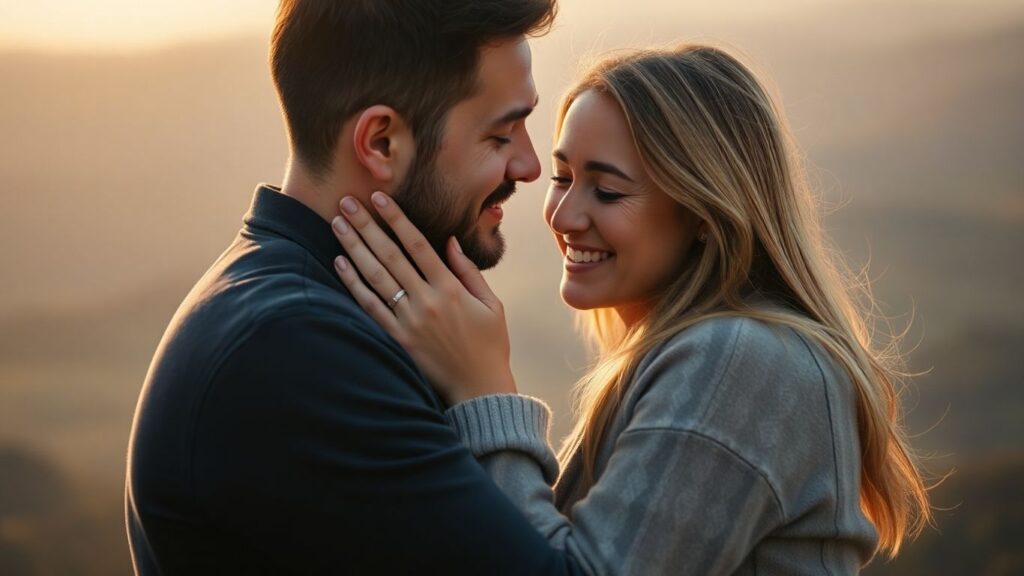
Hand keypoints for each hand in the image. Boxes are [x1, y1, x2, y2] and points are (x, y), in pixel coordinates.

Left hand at [330, 192, 515, 404]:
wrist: (479, 390)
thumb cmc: (489, 345)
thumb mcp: (491, 304)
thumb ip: (468, 271)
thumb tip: (449, 240)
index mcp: (451, 289)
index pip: (418, 244)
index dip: (396, 218)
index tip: (379, 197)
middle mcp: (427, 301)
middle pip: (390, 254)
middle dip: (367, 225)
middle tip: (346, 201)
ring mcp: (409, 321)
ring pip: (375, 277)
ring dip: (354, 248)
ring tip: (337, 225)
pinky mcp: (397, 340)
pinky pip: (370, 307)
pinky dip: (353, 284)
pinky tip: (340, 263)